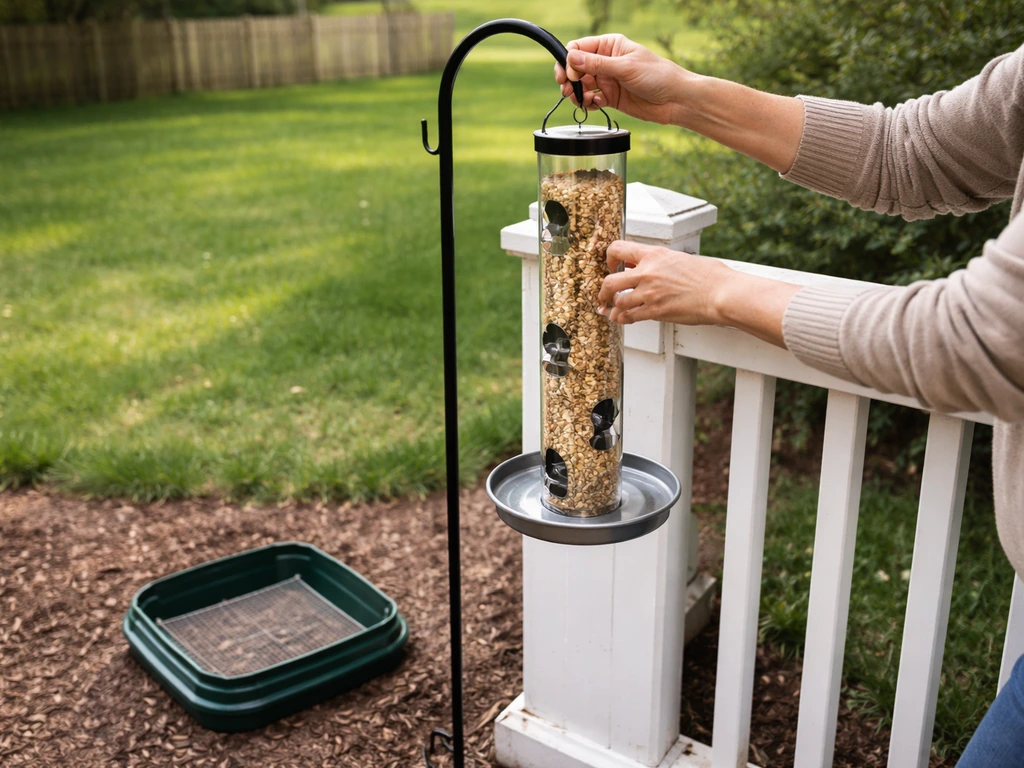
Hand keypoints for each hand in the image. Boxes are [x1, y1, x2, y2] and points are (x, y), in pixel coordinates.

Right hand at [553, 34, 692, 125]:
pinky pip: (591, 100)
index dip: (570, 60)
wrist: (675, 99)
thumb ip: (597, 64)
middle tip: (567, 89)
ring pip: (581, 85)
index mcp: (610, 46)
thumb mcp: (625, 67)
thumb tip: (571, 58)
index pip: (580, 48)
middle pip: (576, 68)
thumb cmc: (657, 76)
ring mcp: (608, 80)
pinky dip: (587, 103)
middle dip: (569, 78)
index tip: (570, 74)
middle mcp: (606, 62)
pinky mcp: (610, 98)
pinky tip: (594, 104)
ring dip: (576, 93)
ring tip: (580, 99)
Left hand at [598, 240, 802, 346]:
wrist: (721, 293)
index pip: (618, 249)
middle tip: (603, 296)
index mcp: (654, 255)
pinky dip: (623, 319)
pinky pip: (629, 317)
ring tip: (613, 312)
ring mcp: (650, 293)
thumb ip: (659, 262)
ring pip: (617, 302)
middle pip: (609, 281)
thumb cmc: (709, 276)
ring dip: (613, 308)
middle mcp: (647, 272)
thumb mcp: (680, 259)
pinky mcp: (655, 311)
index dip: (609, 258)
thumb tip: (647, 266)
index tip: (611, 267)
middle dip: (603, 291)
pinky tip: (624, 320)